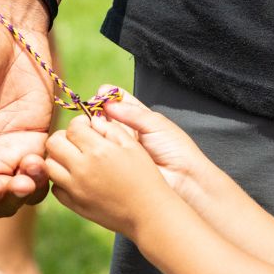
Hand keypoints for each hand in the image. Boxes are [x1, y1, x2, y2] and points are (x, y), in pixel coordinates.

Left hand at [46, 115, 175, 236]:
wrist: (148, 213)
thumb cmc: (145, 177)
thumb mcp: (133, 147)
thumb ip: (111, 129)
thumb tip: (93, 120)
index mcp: (98, 150)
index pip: (73, 127)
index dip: (80, 123)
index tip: (88, 127)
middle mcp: (82, 168)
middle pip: (53, 143)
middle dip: (63, 137)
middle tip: (77, 141)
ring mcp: (75, 188)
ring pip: (49, 165)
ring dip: (59, 158)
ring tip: (75, 159)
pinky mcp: (74, 204)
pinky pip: (56, 188)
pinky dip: (62, 181)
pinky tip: (77, 178)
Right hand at [95, 87, 212, 201]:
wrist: (183, 179)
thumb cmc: (177, 150)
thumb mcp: (156, 124)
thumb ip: (132, 113)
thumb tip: (109, 103)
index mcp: (140, 118)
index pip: (119, 102)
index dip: (108, 96)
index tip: (100, 94)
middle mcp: (128, 132)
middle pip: (105, 116)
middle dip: (96, 110)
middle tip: (90, 108)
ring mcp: (119, 148)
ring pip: (100, 133)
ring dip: (93, 126)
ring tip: (90, 122)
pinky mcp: (114, 165)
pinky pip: (101, 151)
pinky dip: (94, 144)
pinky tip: (92, 139)